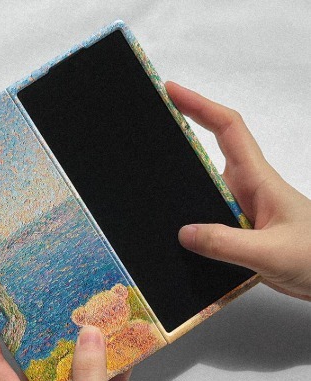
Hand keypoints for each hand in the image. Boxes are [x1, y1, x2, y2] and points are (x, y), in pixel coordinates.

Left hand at [0, 293, 137, 380]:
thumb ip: (89, 378)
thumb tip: (89, 334)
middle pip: (32, 358)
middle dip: (34, 325)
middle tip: (36, 294)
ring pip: (70, 363)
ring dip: (80, 339)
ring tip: (84, 308)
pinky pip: (103, 375)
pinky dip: (113, 359)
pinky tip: (124, 340)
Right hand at [167, 81, 310, 300]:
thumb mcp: (271, 251)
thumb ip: (227, 245)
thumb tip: (184, 233)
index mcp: (257, 179)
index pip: (228, 129)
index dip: (200, 105)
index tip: (171, 92)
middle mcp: (245, 188)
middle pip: (209, 150)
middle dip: (181, 134)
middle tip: (147, 128)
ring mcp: (239, 209)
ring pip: (204, 187)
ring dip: (181, 181)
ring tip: (148, 182)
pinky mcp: (236, 230)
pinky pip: (206, 216)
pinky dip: (188, 214)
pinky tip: (172, 226)